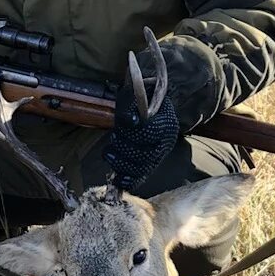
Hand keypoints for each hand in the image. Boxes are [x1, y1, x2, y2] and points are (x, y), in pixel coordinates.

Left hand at [104, 75, 179, 189]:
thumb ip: (132, 105)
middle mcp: (166, 142)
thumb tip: (131, 122)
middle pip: (146, 153)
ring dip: (121, 163)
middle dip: (124, 147)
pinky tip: (119, 180)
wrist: (148, 107)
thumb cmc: (139, 99)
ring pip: (142, 167)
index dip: (133, 131)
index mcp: (166, 123)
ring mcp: (159, 155)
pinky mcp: (150, 165)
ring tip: (108, 153)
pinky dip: (130, 180)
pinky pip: (142, 177)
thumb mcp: (135, 94)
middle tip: (113, 137)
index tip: (123, 125)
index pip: (150, 132)